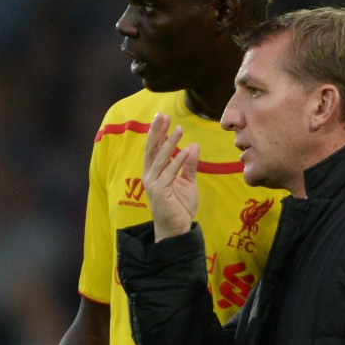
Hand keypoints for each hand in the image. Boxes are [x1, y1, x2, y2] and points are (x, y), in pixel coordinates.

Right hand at [143, 113, 198, 240]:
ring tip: (179, 128)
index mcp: (155, 172)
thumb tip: (193, 145)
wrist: (178, 229)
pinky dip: (178, 160)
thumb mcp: (187, 182)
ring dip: (170, 143)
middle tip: (162, 115)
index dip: (158, 133)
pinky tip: (186, 150)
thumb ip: (188, 165)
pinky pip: (170, 172)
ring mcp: (153, 183)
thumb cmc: (180, 206)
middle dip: (157, 132)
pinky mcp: (159, 191)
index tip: (162, 117)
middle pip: (152, 149)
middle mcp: (150, 176)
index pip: (155, 149)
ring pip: (161, 158)